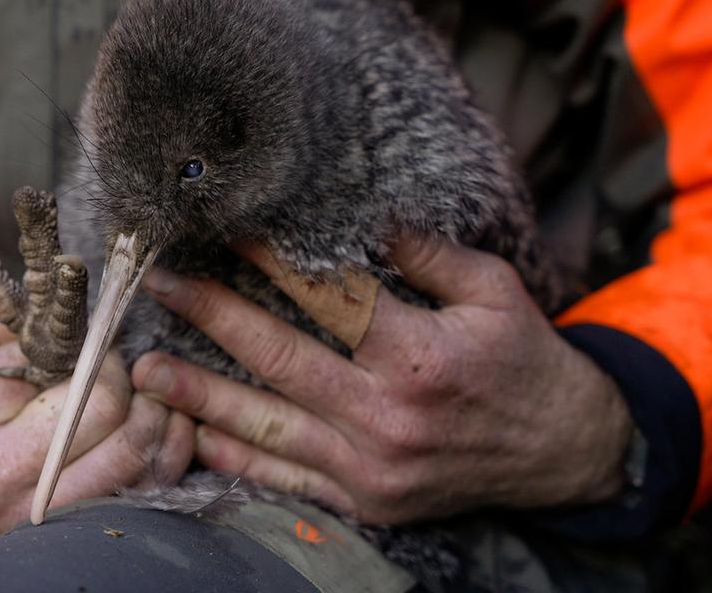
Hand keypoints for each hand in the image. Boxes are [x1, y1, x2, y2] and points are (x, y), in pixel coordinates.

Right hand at [0, 323, 194, 569]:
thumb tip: (54, 302)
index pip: (42, 361)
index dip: (76, 340)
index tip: (87, 333)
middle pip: (97, 404)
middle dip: (117, 370)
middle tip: (114, 361)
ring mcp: (33, 511)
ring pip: (129, 450)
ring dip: (153, 410)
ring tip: (148, 389)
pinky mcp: (66, 532)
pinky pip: (143, 490)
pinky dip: (166, 451)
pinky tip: (163, 425)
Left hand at [132, 235, 631, 524]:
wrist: (564, 452)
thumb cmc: (525, 360)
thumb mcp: (493, 291)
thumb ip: (425, 253)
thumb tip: (365, 210)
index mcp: (420, 357)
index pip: (327, 298)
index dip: (269, 260)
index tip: (225, 229)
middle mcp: (388, 417)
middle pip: (279, 359)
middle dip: (211, 316)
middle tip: (161, 285)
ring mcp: (372, 468)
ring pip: (267, 427)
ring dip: (201, 396)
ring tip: (147, 368)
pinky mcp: (367, 501)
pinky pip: (287, 480)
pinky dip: (237, 458)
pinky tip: (194, 434)